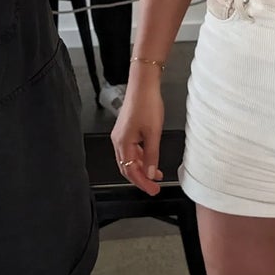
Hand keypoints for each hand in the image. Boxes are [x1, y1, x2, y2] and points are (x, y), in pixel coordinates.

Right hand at [111, 65, 164, 197]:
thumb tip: (151, 172)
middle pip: (127, 167)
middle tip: (154, 187)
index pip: (131, 171)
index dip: (142, 183)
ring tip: (156, 174)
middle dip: (141, 178)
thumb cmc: (147, 104)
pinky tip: (151, 159)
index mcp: (123, 142)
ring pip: (130, 159)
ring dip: (142, 168)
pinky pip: (132, 150)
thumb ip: (152, 155)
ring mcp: (121, 135)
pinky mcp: (126, 130)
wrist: (143, 85)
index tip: (153, 190)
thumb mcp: (153, 133)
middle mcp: (118, 140)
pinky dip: (141, 157)